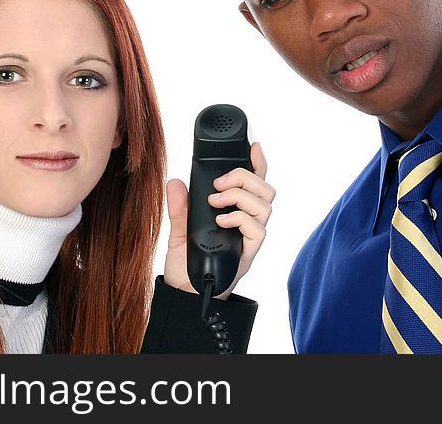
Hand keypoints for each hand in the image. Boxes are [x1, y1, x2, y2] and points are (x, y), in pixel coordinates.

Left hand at [163, 141, 273, 298]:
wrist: (185, 295)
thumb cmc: (186, 265)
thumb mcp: (178, 231)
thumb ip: (180, 207)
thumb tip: (175, 182)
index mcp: (235, 213)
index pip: (254, 184)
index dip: (258, 164)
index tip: (253, 147)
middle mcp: (247, 223)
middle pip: (266, 190)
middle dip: (245, 177)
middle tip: (219, 184)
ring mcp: (249, 238)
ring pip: (265, 206)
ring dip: (240, 196)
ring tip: (216, 202)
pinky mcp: (248, 253)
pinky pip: (258, 230)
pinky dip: (240, 219)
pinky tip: (222, 220)